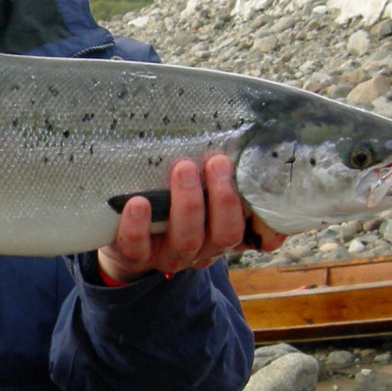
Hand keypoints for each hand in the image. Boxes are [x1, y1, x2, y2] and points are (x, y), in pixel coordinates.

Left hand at [96, 155, 286, 282]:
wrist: (121, 241)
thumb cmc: (167, 204)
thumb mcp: (195, 191)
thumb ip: (211, 172)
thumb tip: (228, 133)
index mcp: (221, 233)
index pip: (258, 237)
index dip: (270, 226)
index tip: (263, 190)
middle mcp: (202, 249)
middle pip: (225, 234)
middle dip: (223, 198)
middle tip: (216, 161)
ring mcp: (168, 255)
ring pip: (187, 240)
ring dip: (188, 204)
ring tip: (183, 168)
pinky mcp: (134, 256)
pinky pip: (137, 247)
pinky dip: (137, 226)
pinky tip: (137, 202)